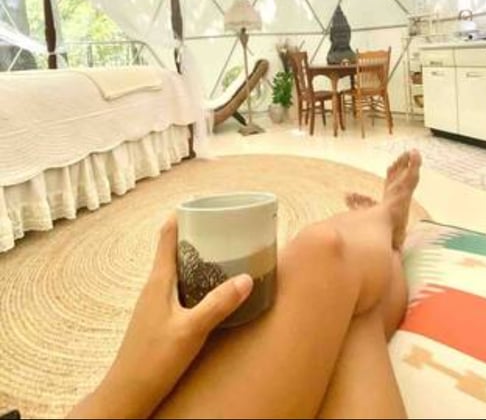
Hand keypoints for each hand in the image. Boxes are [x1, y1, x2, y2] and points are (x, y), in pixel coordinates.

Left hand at [69, 216, 252, 418]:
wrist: (127, 394)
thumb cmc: (153, 360)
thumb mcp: (191, 330)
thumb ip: (218, 304)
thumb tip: (246, 278)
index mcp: (158, 280)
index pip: (167, 236)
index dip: (181, 216)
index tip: (201, 203)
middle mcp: (154, 286)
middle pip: (174, 249)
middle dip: (196, 234)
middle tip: (223, 226)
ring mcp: (155, 302)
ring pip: (177, 268)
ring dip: (197, 256)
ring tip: (223, 252)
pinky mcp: (160, 317)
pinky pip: (179, 286)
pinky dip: (196, 278)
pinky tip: (211, 290)